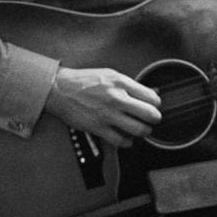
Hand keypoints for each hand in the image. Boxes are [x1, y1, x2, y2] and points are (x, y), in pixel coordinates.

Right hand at [44, 66, 161, 147]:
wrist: (60, 89)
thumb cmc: (85, 81)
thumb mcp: (111, 75)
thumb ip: (130, 85)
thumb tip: (149, 93)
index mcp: (121, 83)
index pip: (152, 97)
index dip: (156, 104)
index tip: (154, 106)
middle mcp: (117, 98)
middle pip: (150, 115)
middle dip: (155, 119)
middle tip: (152, 120)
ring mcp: (108, 115)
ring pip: (138, 130)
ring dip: (144, 132)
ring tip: (141, 129)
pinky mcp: (98, 128)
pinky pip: (120, 141)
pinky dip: (127, 142)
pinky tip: (126, 137)